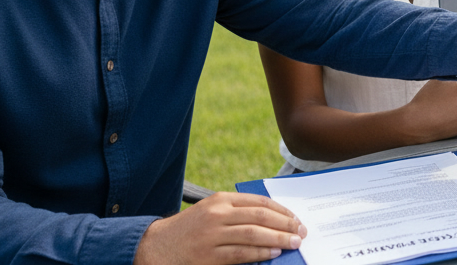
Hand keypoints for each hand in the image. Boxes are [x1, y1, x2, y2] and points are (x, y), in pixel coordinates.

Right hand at [133, 192, 304, 264]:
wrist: (155, 247)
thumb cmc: (190, 230)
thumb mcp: (211, 212)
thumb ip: (237, 212)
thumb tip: (273, 220)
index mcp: (220, 200)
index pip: (259, 202)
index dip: (282, 211)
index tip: (296, 218)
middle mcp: (217, 214)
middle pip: (260, 217)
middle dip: (285, 224)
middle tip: (301, 232)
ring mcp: (212, 235)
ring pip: (253, 234)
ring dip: (278, 239)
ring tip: (293, 243)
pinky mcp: (208, 255)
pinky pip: (241, 253)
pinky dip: (260, 252)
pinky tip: (273, 252)